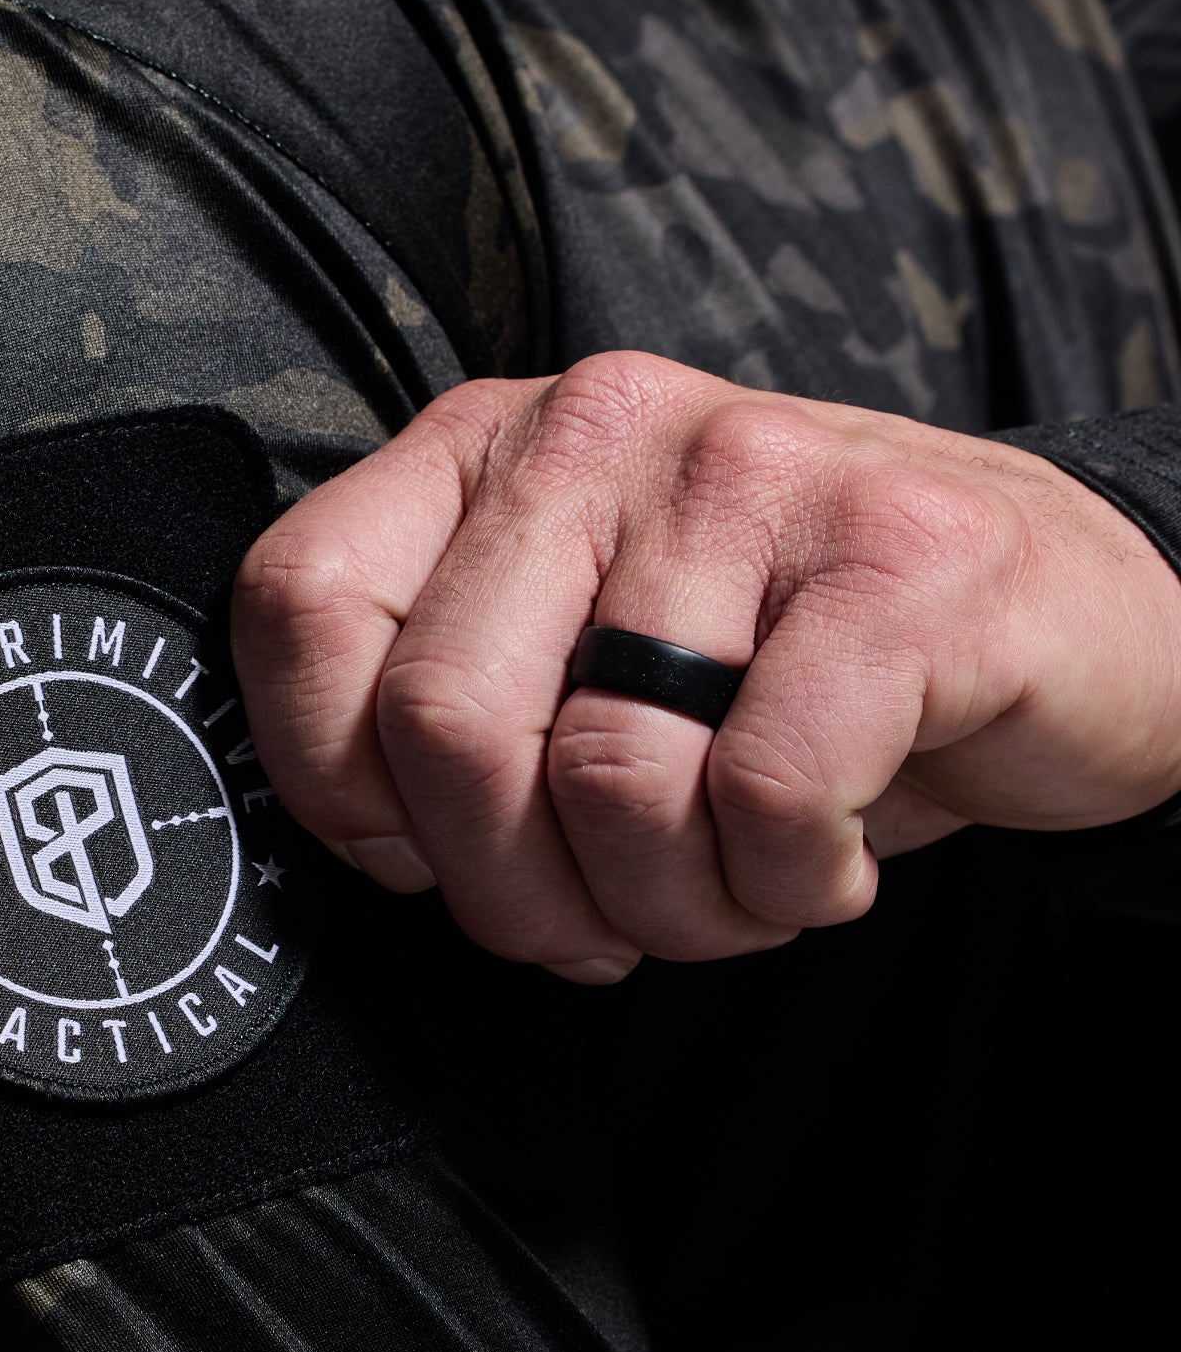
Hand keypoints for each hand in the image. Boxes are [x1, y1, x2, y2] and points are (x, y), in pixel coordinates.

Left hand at [231, 353, 1180, 979]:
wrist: (1051, 619)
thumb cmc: (777, 659)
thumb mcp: (577, 656)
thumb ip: (454, 711)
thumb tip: (372, 845)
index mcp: (485, 448)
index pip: (298, 604)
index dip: (334, 782)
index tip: (422, 852)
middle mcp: (597, 429)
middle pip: (440, 720)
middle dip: (509, 891)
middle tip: (592, 922)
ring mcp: (750, 473)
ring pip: (608, 781)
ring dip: (667, 908)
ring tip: (728, 882)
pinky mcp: (898, 553)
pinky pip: (766, 796)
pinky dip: (788, 885)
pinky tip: (823, 858)